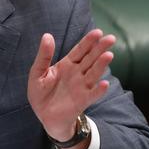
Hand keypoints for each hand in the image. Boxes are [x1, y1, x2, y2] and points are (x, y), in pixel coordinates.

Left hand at [27, 29, 114, 148]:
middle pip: (91, 58)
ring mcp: (81, 86)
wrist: (44, 116)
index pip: (80, 50)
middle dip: (100, 48)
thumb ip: (43, 56)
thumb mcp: (37, 72)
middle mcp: (77, 73)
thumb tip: (47, 35)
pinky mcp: (82, 101)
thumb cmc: (40, 93)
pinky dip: (99, 90)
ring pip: (94, 73)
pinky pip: (92, 94)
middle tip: (111, 38)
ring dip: (101, 65)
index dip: (88, 41)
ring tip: (109, 55)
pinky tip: (104, 84)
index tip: (98, 32)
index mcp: (67, 64)